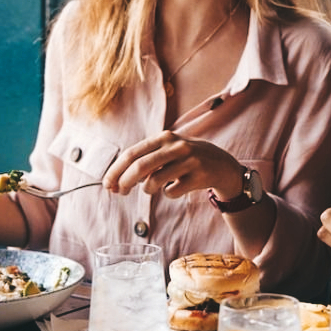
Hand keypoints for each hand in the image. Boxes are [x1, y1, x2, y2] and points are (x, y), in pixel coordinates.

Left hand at [102, 131, 242, 198]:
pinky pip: (171, 192)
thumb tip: (117, 180)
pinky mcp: (199, 176)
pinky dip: (168, 193)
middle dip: (124, 182)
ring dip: (147, 189)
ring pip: (154, 181)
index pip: (132, 153)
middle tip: (119, 193)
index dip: (116, 170)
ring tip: (152, 188)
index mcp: (164, 137)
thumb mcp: (168, 150)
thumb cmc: (187, 158)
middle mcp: (176, 146)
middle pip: (140, 167)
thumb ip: (145, 160)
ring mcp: (189, 160)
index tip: (107, 184)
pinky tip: (176, 187)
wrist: (223, 165)